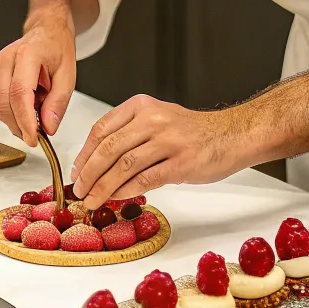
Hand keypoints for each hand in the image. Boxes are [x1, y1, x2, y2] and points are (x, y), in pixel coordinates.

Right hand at [0, 13, 76, 146]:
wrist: (45, 32)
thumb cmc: (56, 50)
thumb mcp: (68, 76)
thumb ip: (58, 103)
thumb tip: (48, 128)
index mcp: (27, 55)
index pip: (19, 93)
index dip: (25, 121)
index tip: (34, 139)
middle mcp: (5, 59)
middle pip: (5, 104)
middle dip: (20, 127)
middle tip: (38, 135)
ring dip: (16, 120)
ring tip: (37, 110)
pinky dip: (11, 112)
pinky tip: (26, 104)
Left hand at [70, 94, 244, 207]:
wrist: (232, 134)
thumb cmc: (192, 131)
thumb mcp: (156, 120)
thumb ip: (128, 135)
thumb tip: (97, 165)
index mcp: (141, 107)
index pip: (101, 129)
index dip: (84, 154)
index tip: (76, 172)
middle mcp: (152, 120)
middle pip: (108, 148)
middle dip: (89, 174)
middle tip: (80, 190)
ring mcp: (167, 141)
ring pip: (123, 165)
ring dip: (103, 187)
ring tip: (93, 200)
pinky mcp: (181, 163)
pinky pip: (145, 179)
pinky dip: (126, 191)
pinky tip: (117, 199)